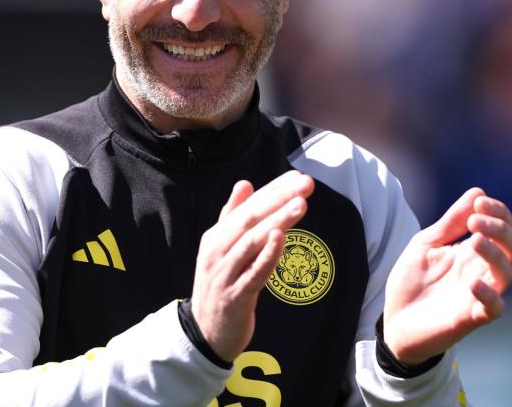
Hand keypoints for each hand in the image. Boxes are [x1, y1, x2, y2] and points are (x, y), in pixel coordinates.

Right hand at [191, 171, 314, 361]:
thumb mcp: (220, 249)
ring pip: (253, 242)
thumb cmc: (220, 286)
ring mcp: (224, 274)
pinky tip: (281, 238)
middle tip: (305, 184)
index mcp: (215, 236)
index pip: (247, 206)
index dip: (273, 190)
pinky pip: (253, 273)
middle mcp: (217, 251)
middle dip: (279, 199)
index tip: (298, 177)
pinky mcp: (235, 297)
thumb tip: (245, 183)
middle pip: (250, 219)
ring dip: (278, 221)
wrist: (205, 334)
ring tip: (300, 204)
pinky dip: (267, 255)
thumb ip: (232, 216)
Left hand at [382, 188, 511, 364]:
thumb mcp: (427, 243)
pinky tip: (472, 282)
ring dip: (495, 254)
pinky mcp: (470, 318)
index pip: (504, 228)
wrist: (394, 319)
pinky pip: (494, 309)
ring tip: (475, 240)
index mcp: (473, 251)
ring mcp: (478, 294)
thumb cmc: (413, 280)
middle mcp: (481, 271)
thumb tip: (478, 191)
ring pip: (506, 274)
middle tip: (476, 220)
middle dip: (501, 229)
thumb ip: (450, 222)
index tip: (479, 202)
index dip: (499, 213)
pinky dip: (489, 295)